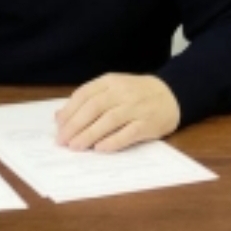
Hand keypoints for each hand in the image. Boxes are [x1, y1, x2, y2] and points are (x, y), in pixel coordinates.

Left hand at [55, 73, 180, 151]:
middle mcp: (122, 93)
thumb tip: (59, 116)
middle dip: (75, 125)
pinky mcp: (148, 124)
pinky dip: (113, 141)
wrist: (171, 94)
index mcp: (109, 82)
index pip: (84, 94)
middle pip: (94, 108)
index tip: (58, 126)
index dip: (69, 110)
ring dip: (90, 134)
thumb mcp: (111, 88)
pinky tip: (100, 149)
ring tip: (75, 146)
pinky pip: (128, 133)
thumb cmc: (134, 93)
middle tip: (62, 140)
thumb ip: (86, 100)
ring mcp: (136, 108)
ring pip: (109, 121)